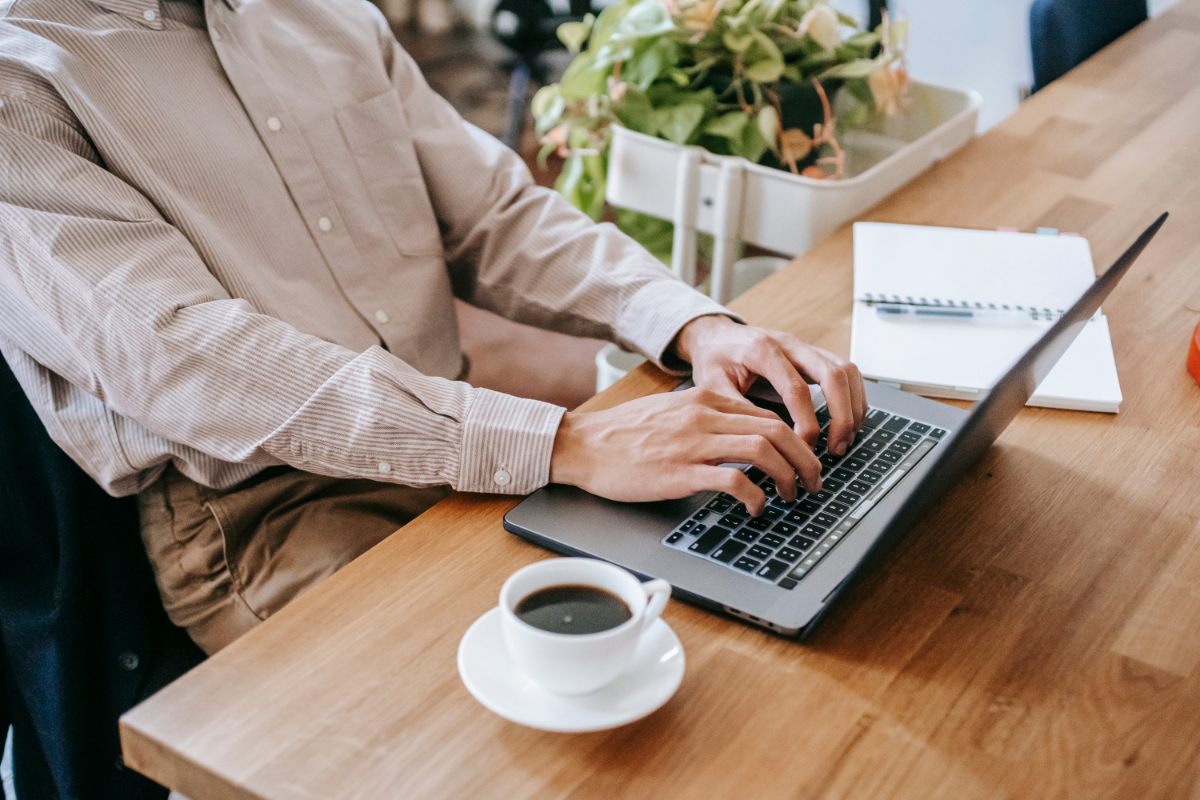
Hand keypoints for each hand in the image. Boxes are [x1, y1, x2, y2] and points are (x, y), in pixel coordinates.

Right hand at [549, 388, 820, 514]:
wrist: (582, 445)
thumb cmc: (623, 435)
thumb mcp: (671, 412)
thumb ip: (706, 418)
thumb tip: (741, 435)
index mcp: (704, 400)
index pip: (768, 413)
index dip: (797, 438)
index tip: (805, 459)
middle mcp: (704, 416)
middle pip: (776, 429)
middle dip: (806, 458)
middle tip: (814, 481)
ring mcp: (693, 444)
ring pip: (763, 450)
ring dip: (789, 475)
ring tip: (794, 495)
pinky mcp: (680, 472)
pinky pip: (733, 481)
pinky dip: (755, 496)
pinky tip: (757, 508)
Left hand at [672, 315, 867, 454]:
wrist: (715, 336)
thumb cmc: (713, 360)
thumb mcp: (712, 387)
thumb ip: (738, 412)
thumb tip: (766, 444)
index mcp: (762, 350)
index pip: (796, 388)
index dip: (807, 422)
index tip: (805, 449)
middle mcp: (789, 344)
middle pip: (833, 374)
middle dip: (842, 415)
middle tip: (836, 448)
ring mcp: (805, 347)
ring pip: (846, 370)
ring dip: (853, 407)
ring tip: (845, 439)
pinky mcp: (813, 355)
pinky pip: (845, 372)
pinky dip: (853, 398)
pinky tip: (846, 422)